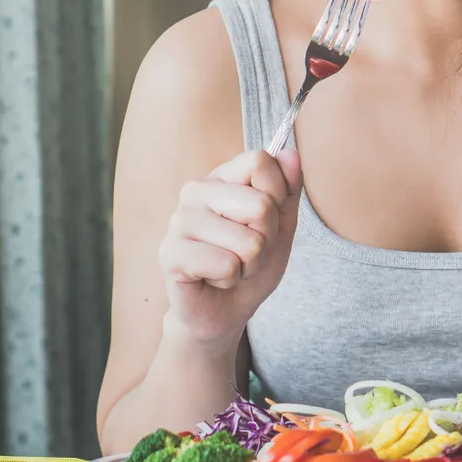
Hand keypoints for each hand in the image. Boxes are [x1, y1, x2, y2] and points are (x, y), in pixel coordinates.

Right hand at [158, 148, 302, 346]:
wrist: (226, 309)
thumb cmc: (251, 262)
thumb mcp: (281, 224)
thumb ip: (288, 189)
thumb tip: (291, 153)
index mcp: (220, 177)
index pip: (260, 162)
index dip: (277, 195)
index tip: (266, 218)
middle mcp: (194, 191)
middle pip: (261, 204)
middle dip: (266, 239)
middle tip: (247, 252)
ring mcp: (179, 221)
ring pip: (248, 241)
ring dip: (249, 263)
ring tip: (231, 266)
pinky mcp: (170, 254)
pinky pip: (227, 265)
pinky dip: (231, 279)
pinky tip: (214, 278)